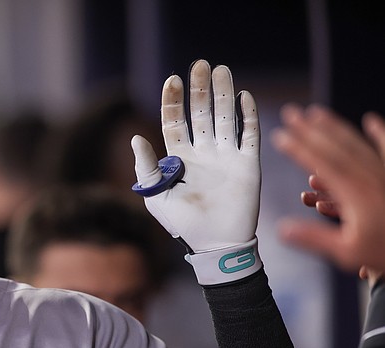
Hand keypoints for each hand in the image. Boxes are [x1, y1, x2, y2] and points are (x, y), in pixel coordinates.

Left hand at [131, 59, 261, 284]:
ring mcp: (226, 157)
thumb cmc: (183, 224)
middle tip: (199, 65)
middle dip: (199, 90)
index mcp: (179, 159)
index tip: (172, 80)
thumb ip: (146, 168)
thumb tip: (135, 138)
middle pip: (200, 113)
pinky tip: (243, 96)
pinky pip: (249, 135)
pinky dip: (247, 116)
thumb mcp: (156, 196)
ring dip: (223, 94)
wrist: (215, 244)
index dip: (173, 102)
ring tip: (220, 70)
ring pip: (224, 118)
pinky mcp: (248, 164)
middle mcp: (203, 153)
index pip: (175, 123)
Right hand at [274, 105, 384, 276]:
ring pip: (357, 143)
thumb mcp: (347, 252)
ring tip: (317, 113)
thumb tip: (284, 229)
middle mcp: (370, 178)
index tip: (281, 136)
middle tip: (292, 113)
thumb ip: (314, 238)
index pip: (321, 163)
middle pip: (336, 147)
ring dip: (336, 126)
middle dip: (311, 129)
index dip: (298, 148)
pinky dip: (380, 133)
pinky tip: (371, 120)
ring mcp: (383, 175)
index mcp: (356, 194)